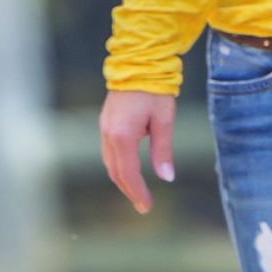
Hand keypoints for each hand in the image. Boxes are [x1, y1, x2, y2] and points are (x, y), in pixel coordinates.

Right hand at [99, 89, 176, 213]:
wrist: (138, 64)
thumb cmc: (155, 91)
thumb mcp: (164, 121)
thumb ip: (163, 150)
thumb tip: (167, 177)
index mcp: (123, 136)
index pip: (128, 173)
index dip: (138, 192)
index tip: (147, 206)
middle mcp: (108, 134)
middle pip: (116, 172)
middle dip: (130, 190)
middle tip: (144, 205)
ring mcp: (104, 128)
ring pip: (110, 163)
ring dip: (122, 178)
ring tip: (137, 191)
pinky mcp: (105, 123)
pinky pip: (108, 151)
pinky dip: (118, 165)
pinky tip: (129, 169)